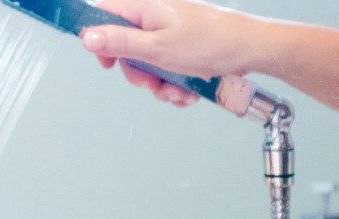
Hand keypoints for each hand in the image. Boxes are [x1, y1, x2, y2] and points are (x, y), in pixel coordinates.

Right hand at [81, 0, 272, 106]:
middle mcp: (155, 17)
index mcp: (145, 8)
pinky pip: (166, 69)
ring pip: (147, 63)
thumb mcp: (157, 48)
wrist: (251, 50)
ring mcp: (170, 33)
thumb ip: (120, 42)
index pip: (105, 14)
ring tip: (176, 90)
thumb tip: (87, 36)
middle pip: (125, 46)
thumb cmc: (210, 43)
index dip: (99, 39)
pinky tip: (187, 91)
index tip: (106, 62)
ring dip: (158, 83)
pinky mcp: (183, 48)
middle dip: (137, 72)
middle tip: (151, 82)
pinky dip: (174, 84)